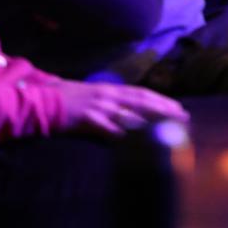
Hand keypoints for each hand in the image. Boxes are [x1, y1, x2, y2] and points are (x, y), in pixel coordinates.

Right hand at [56, 80, 188, 136]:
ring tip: (164, 124)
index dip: (162, 100)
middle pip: (141, 100)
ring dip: (147, 118)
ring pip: (127, 111)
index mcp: (112, 90)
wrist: (45, 100)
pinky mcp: (84, 116)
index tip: (179, 108)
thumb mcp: (96, 99)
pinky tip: (125, 137)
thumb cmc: (72, 101)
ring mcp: (98, 105)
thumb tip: (134, 116)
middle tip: (182, 116)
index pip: (143, 93)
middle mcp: (109, 94)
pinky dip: (114, 130)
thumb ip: (114, 105)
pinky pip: (102, 124)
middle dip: (163, 107)